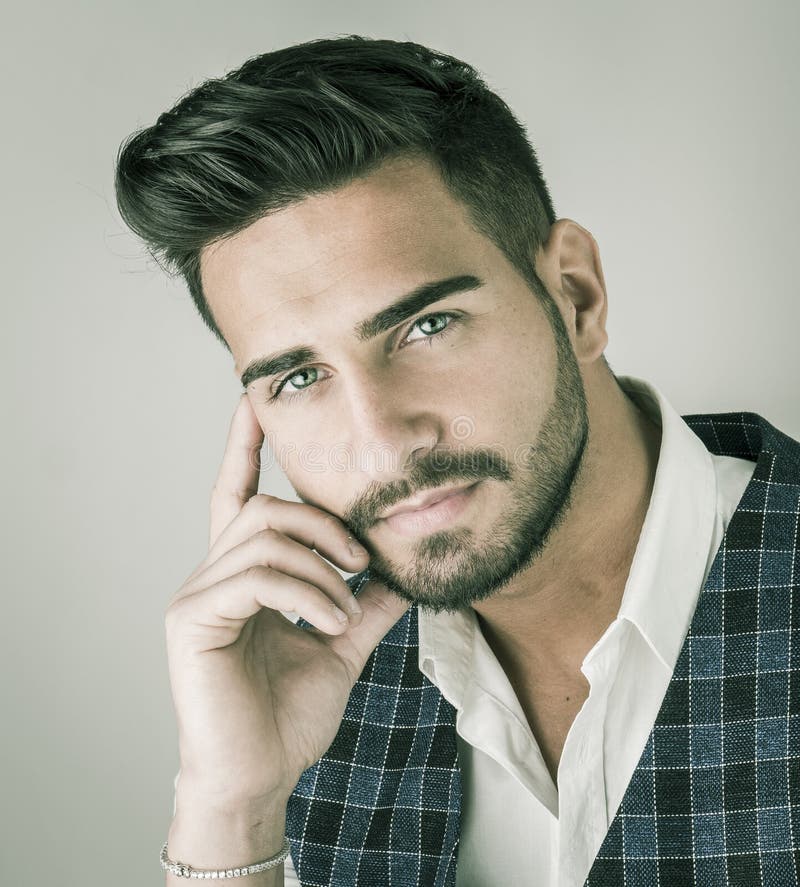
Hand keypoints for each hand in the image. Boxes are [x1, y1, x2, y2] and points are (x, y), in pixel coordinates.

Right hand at [165, 393, 409, 805]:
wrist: (260, 778)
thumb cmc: (289, 715)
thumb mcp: (341, 645)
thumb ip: (364, 603)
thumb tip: (397, 569)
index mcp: (243, 575)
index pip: (237, 495)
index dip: (243, 446)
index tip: (253, 401)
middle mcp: (213, 574)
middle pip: (265, 506)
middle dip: (322, 522)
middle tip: (362, 560)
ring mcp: (197, 595)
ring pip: (263, 534)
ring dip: (320, 566)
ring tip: (345, 611)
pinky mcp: (191, 619)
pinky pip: (255, 575)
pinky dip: (305, 592)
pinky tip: (330, 624)